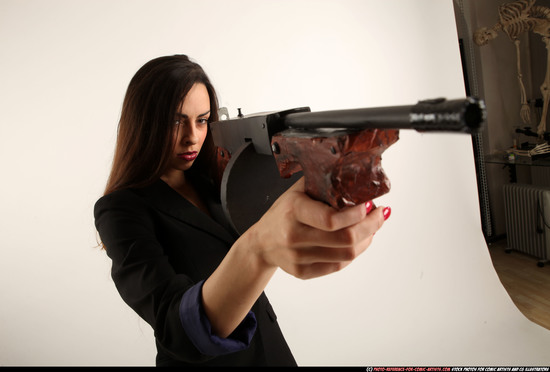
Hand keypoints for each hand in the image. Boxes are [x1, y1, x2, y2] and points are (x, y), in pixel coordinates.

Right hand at [246, 178, 388, 279]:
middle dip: (371, 226)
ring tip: (372, 227)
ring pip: (346, 255)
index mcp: (293, 211)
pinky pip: (338, 266)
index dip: (357, 214)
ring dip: (366, 240)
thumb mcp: (297, 191)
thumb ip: (323, 183)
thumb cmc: (284, 212)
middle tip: (380, 214)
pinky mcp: (303, 272)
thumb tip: (357, 177)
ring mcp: (298, 258)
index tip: (369, 203)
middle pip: (345, 239)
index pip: (332, 219)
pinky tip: (359, 241)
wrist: (261, 243)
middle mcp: (294, 236)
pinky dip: (354, 253)